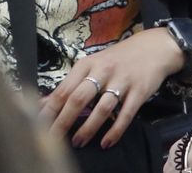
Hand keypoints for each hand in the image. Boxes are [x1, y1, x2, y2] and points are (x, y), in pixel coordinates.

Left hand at [41, 28, 182, 148]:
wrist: (152, 48)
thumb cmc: (117, 59)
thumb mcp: (92, 66)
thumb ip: (71, 85)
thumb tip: (45, 103)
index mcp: (86, 64)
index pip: (64, 89)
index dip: (50, 109)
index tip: (39, 125)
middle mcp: (102, 71)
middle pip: (78, 98)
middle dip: (64, 121)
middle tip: (54, 139)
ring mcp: (122, 81)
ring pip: (102, 108)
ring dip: (88, 128)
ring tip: (78, 142)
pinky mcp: (139, 91)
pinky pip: (125, 114)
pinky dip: (115, 131)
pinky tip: (106, 142)